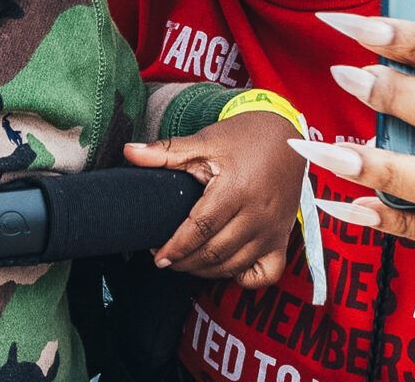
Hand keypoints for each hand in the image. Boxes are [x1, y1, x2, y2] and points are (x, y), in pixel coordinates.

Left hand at [124, 110, 301, 287]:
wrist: (285, 136)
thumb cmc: (242, 137)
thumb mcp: (204, 141)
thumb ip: (165, 151)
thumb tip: (128, 152)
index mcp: (236, 189)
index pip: (200, 228)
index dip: (176, 246)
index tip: (156, 254)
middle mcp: (257, 214)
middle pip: (215, 252)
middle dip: (185, 261)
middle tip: (165, 259)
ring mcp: (273, 230)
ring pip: (235, 266)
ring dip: (206, 270)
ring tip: (185, 262)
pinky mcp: (283, 239)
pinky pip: (266, 275)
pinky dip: (243, 278)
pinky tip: (224, 266)